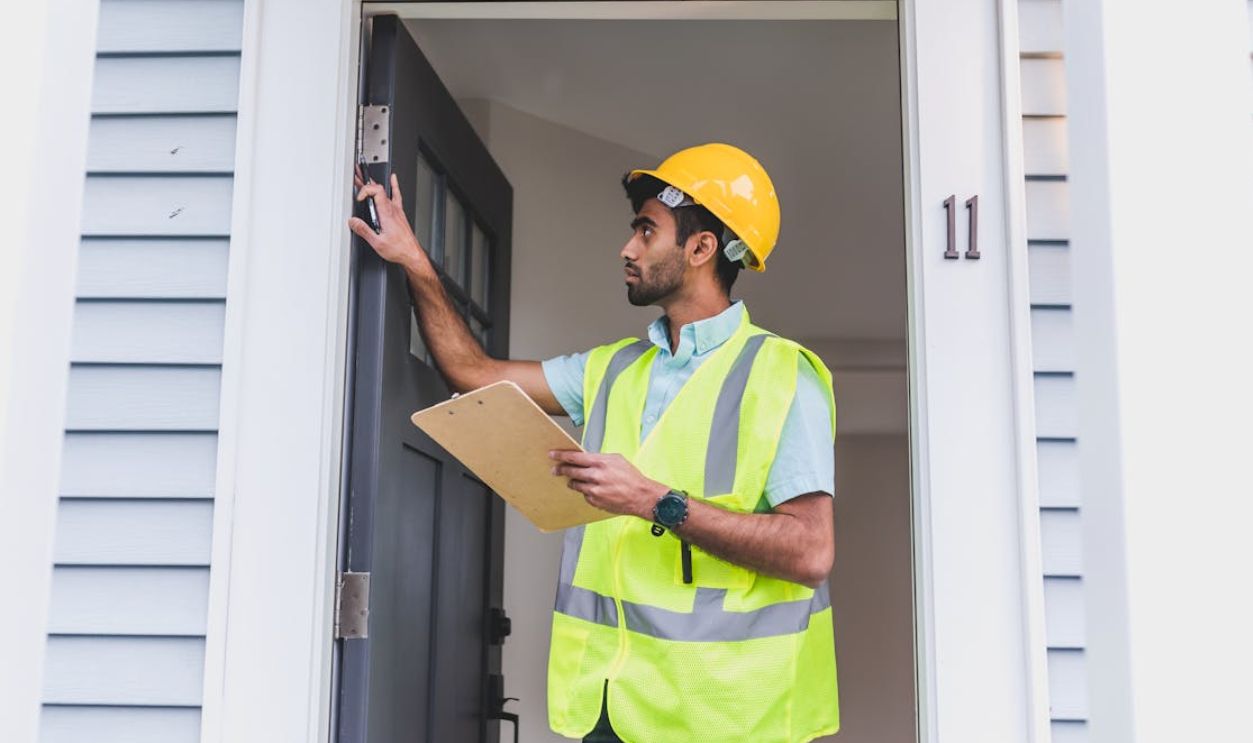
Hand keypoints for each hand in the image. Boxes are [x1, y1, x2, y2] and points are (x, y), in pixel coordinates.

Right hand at [347, 171, 428, 269]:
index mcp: (386, 213)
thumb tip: (353, 221)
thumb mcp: (377, 243)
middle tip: (356, 176)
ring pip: (385, 191)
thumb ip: (363, 230)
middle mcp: (393, 209)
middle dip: (365, 183)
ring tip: (365, 177)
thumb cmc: (399, 249)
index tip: (359, 199)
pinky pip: (397, 195)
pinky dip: (394, 186)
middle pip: (378, 189)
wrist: (412, 254)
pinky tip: (393, 179)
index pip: (376, 191)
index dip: (365, 190)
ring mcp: (397, 211)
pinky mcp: (399, 214)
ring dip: (374, 184)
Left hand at [549, 450, 668, 519]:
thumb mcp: (616, 460)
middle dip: (561, 469)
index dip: (561, 455)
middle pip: (571, 471)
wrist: (640, 496)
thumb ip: (599, 458)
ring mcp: (594, 490)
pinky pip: (584, 495)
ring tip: (575, 480)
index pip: (574, 457)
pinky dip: (586, 491)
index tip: (552, 455)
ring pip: (575, 484)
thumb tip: (586, 458)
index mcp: (600, 462)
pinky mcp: (595, 501)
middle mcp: (595, 476)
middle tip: (555, 469)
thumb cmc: (631, 477)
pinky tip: (594, 489)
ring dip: (573, 481)